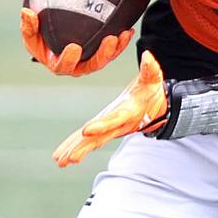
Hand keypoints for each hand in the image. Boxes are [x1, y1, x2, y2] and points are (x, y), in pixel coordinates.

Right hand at [21, 8, 133, 76]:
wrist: (52, 34)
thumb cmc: (39, 35)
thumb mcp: (31, 33)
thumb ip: (28, 25)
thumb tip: (26, 12)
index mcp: (57, 64)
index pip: (63, 65)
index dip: (69, 58)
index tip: (74, 47)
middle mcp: (77, 66)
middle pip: (92, 65)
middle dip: (102, 54)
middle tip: (110, 39)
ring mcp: (90, 60)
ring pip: (106, 58)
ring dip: (116, 48)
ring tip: (122, 34)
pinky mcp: (101, 54)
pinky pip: (113, 50)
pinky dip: (121, 41)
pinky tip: (128, 30)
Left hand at [52, 51, 167, 166]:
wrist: (156, 106)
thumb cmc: (152, 91)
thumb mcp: (154, 78)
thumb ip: (151, 68)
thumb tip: (148, 56)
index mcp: (129, 112)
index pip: (114, 119)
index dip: (101, 125)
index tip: (86, 131)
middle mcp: (118, 124)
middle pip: (100, 137)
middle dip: (84, 147)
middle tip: (69, 158)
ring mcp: (111, 129)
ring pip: (92, 142)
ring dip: (76, 151)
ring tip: (60, 161)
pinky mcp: (105, 129)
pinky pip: (89, 140)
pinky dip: (76, 147)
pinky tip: (63, 157)